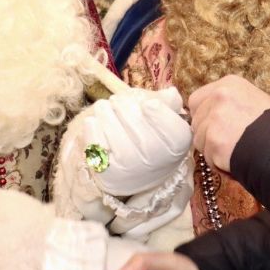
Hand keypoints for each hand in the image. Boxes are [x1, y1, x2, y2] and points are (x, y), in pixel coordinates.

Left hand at [74, 87, 192, 194]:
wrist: (139, 175)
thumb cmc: (155, 139)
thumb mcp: (169, 120)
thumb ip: (170, 103)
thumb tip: (169, 94)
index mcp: (177, 142)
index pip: (163, 117)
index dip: (154, 107)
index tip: (147, 104)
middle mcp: (155, 157)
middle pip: (133, 116)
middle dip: (122, 103)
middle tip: (118, 101)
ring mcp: (129, 165)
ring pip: (109, 122)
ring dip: (104, 110)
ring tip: (105, 108)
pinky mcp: (107, 170)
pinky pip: (93, 137)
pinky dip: (92, 125)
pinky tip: (97, 123)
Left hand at [188, 75, 269, 171]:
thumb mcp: (253, 101)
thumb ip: (229, 104)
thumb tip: (209, 116)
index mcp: (228, 84)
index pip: (196, 100)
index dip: (204, 117)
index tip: (216, 127)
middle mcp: (219, 96)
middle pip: (196, 122)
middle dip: (207, 135)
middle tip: (229, 142)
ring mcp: (214, 118)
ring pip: (200, 141)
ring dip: (214, 151)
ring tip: (235, 151)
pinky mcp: (214, 140)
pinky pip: (208, 158)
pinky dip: (220, 164)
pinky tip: (235, 160)